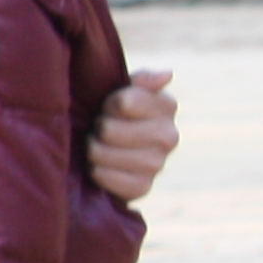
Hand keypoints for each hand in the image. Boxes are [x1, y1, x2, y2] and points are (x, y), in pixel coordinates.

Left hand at [88, 68, 176, 202]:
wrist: (111, 150)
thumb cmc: (115, 112)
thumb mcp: (124, 89)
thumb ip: (141, 81)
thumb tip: (166, 74)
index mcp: (166, 106)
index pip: (124, 102)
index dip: (108, 104)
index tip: (108, 106)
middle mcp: (169, 136)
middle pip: (108, 130)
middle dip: (97, 127)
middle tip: (100, 128)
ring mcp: (158, 164)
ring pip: (101, 153)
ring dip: (92, 149)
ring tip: (98, 146)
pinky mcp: (142, 188)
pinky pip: (104, 177)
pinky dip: (95, 171)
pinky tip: (101, 166)